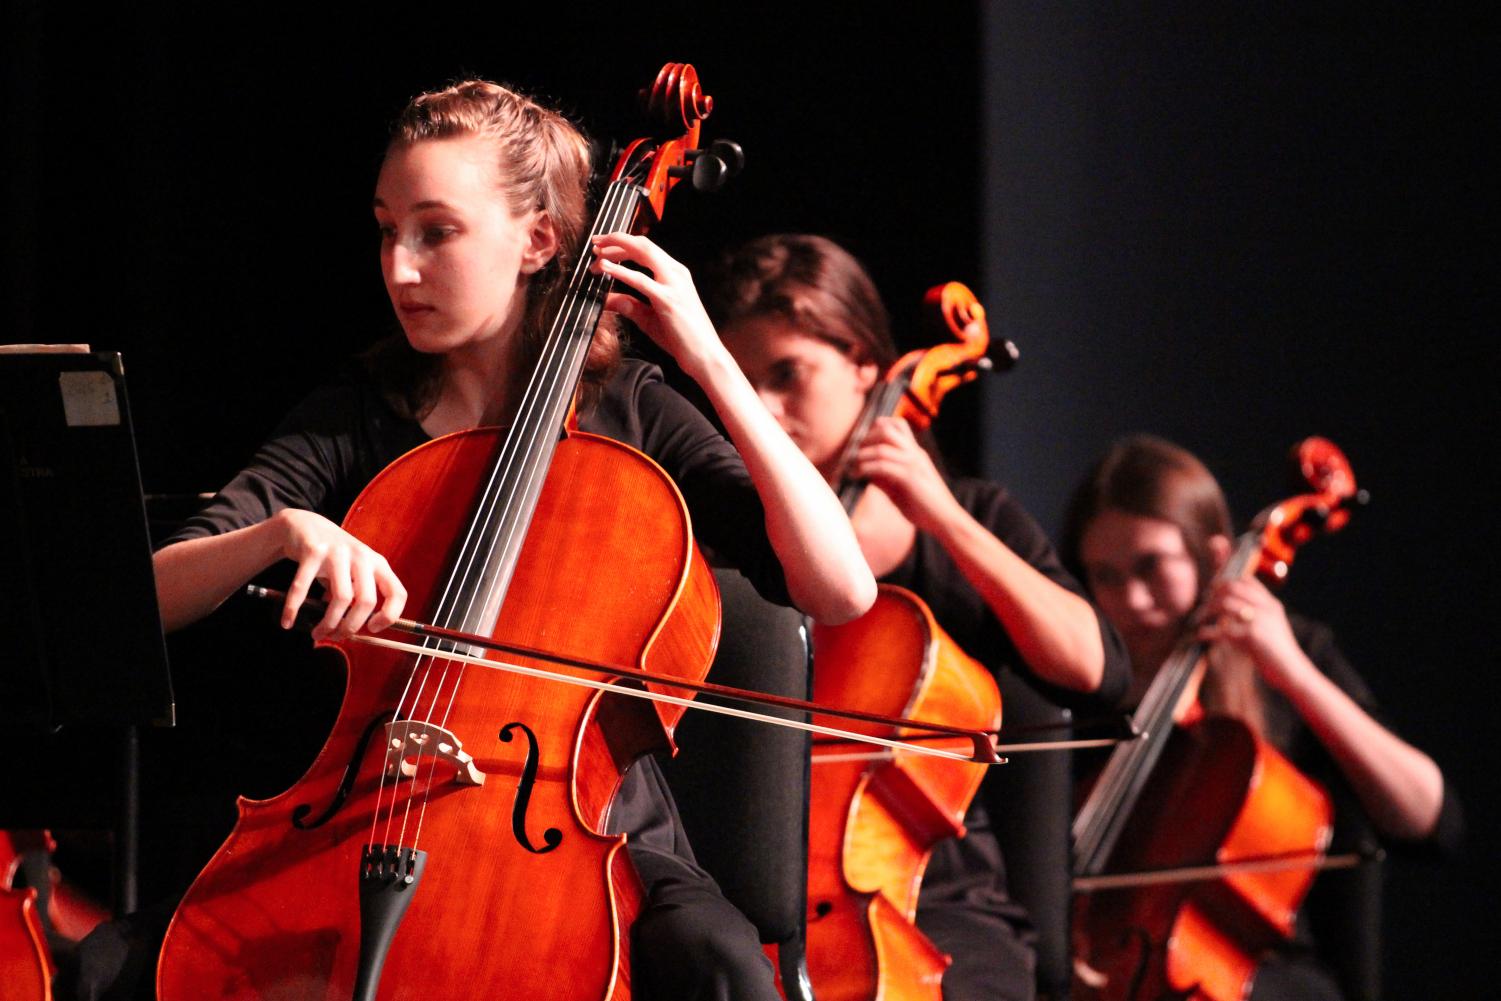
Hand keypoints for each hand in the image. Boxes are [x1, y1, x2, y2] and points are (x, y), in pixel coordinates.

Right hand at [275, 509, 406, 641]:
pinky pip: (304, 587)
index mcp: (378, 564)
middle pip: (367, 601)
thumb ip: (357, 596)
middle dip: (351, 626)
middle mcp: (362, 556)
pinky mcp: (313, 551)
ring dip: (328, 623)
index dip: (390, 616)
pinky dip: (294, 608)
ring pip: (341, 598)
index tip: (372, 630)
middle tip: (336, 637)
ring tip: (317, 634)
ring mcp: (338, 552)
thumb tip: (352, 631)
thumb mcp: (353, 572)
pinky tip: (287, 621)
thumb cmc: (333, 558)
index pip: (397, 593)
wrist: (306, 525)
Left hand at [590, 232, 721, 378]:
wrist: (705, 357)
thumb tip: (606, 300)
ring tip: (596, 253)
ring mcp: (674, 284)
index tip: (603, 248)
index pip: (646, 249)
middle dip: (616, 240)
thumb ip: (629, 306)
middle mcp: (676, 273)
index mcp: (675, 274)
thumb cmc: (683, 339)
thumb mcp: (649, 318)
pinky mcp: (668, 300)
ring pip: (643, 252)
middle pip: (643, 244)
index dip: (623, 244)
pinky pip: (640, 280)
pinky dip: (620, 271)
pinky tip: (604, 267)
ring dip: (617, 249)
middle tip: (595, 244)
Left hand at [851, 416, 959, 532]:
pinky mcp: (910, 478)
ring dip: (862, 456)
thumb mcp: (901, 489)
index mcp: (915, 453)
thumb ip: (886, 479)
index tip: (864, 443)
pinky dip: (867, 469)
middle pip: (887, 429)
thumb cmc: (924, 507)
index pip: (898, 425)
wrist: (946, 520)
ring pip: (882, 448)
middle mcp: (915, 454)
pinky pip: (883, 467)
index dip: (877, 428)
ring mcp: (913, 464)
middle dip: (866, 439)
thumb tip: (868, 475)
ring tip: (853, 468)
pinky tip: (859, 476)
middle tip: (856, 454)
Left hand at [1197, 577, 1307, 688]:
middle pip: (1233, 588)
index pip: (1247, 581)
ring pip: (1226, 603)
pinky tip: (1201, 635)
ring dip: (1208, 610)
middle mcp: (1266, 608)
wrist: (1293, 672)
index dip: (1227, 581)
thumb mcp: (1269, 629)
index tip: (1213, 587)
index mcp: (1271, 604)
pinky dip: (1208, 632)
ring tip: (1199, 618)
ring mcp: (1260, 619)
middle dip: (1215, 593)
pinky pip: (1223, 629)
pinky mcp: (1253, 634)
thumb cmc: (1277, 654)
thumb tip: (1226, 613)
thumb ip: (1252, 618)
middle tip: (1204, 602)